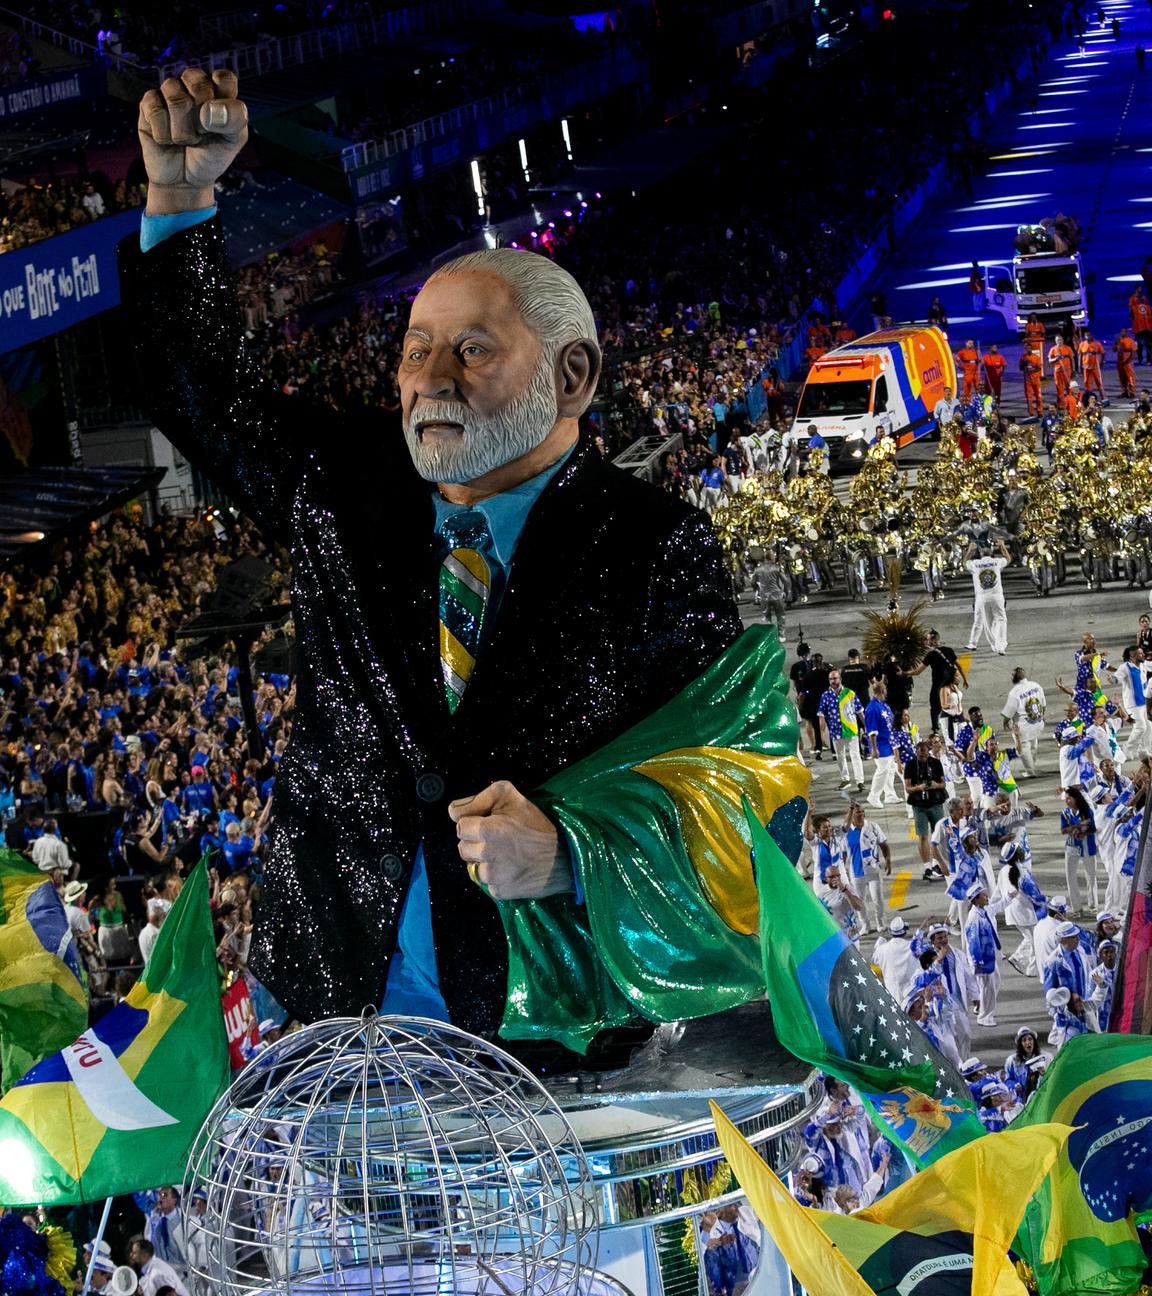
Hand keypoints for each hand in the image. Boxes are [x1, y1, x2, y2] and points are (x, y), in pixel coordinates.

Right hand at [138, 68, 247, 214]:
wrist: (186, 180)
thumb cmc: (211, 156)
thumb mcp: (233, 141)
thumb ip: (234, 120)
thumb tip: (208, 109)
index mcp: (217, 90)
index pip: (224, 77)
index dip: (224, 103)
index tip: (221, 125)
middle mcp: (192, 85)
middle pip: (198, 83)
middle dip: (202, 119)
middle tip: (203, 134)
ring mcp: (169, 92)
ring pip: (175, 98)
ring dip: (183, 130)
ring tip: (186, 140)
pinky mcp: (148, 104)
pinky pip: (155, 110)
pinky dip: (165, 134)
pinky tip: (167, 140)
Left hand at [448, 780, 573, 899]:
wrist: (566, 858)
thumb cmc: (538, 825)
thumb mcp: (512, 796)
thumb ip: (480, 797)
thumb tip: (454, 810)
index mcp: (488, 830)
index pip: (460, 826)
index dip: (472, 823)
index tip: (487, 823)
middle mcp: (487, 854)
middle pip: (462, 848)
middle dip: (475, 842)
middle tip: (497, 839)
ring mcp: (493, 876)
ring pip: (473, 867)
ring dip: (484, 861)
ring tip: (505, 855)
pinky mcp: (500, 892)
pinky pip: (487, 884)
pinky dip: (495, 878)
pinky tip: (511, 869)